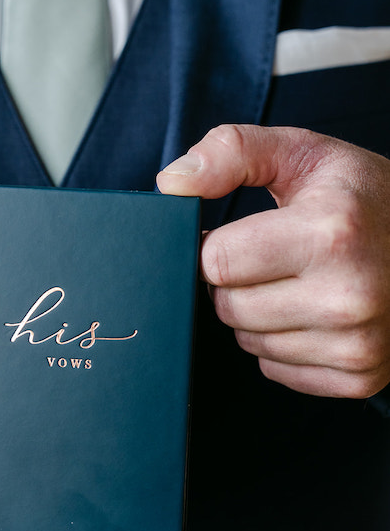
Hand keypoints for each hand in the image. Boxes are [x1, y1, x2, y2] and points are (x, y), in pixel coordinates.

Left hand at [157, 124, 389, 398]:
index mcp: (331, 234)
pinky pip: (274, 369)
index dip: (215, 244)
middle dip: (233, 281)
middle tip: (269, 257)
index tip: (239, 233)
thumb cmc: (361, 197)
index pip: (216, 261)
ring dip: (254, 314)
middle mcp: (349, 297)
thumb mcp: (304, 152)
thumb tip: (170, 184)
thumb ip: (232, 152)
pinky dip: (280, 344)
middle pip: (227, 306)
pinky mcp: (360, 378)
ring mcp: (358, 344)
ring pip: (247, 341)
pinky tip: (311, 312)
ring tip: (295, 281)